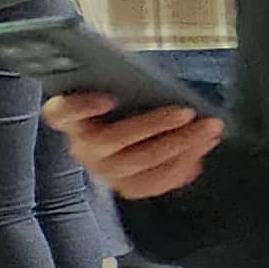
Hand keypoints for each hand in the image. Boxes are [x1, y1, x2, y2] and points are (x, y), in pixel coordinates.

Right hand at [47, 93, 217, 201]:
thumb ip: (129, 82)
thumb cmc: (126, 96)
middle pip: (110, 141)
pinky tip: (201, 150)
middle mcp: (81, 147)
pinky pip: (152, 184)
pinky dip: (180, 168)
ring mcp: (103, 170)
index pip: (61, 112)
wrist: (126, 122)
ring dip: (179, 148)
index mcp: (70, 116)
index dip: (81, 107)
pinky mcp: (125, 186)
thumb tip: (158, 85)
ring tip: (207, 130)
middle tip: (187, 112)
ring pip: (137, 166)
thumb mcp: (123, 83)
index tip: (107, 98)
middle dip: (154, 126)